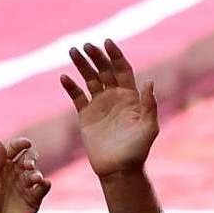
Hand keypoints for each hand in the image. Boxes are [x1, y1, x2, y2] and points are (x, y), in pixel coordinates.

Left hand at [0, 135, 49, 212]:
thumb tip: (0, 141)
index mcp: (3, 168)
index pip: (14, 150)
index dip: (20, 144)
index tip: (26, 143)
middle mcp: (16, 175)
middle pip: (29, 158)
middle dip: (32, 157)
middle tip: (28, 165)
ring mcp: (26, 187)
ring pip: (37, 172)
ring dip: (37, 172)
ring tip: (34, 178)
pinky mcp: (34, 200)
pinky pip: (43, 188)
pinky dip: (45, 184)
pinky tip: (43, 183)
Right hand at [60, 39, 158, 178]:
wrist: (118, 170)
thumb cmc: (137, 151)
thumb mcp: (149, 128)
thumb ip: (149, 105)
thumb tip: (149, 81)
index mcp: (130, 96)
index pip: (122, 69)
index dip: (115, 55)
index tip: (107, 42)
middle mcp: (114, 97)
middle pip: (104, 70)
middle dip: (96, 56)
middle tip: (86, 46)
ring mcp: (99, 105)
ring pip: (89, 79)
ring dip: (81, 65)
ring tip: (72, 51)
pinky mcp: (86, 116)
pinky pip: (77, 97)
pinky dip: (70, 87)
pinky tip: (64, 77)